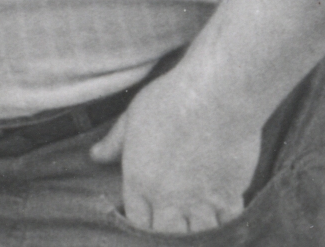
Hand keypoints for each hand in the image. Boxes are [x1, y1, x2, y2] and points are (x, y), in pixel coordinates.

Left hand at [88, 66, 263, 233]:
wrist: (217, 93)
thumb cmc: (172, 98)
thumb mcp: (133, 116)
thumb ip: (114, 142)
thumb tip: (94, 155)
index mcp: (140, 182)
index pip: (136, 224)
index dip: (143, 225)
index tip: (151, 217)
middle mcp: (168, 199)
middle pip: (165, 238)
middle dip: (168, 235)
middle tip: (175, 223)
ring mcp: (200, 201)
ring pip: (197, 236)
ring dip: (197, 232)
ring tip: (198, 223)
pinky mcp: (230, 194)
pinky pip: (228, 225)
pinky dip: (226, 224)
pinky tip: (224, 216)